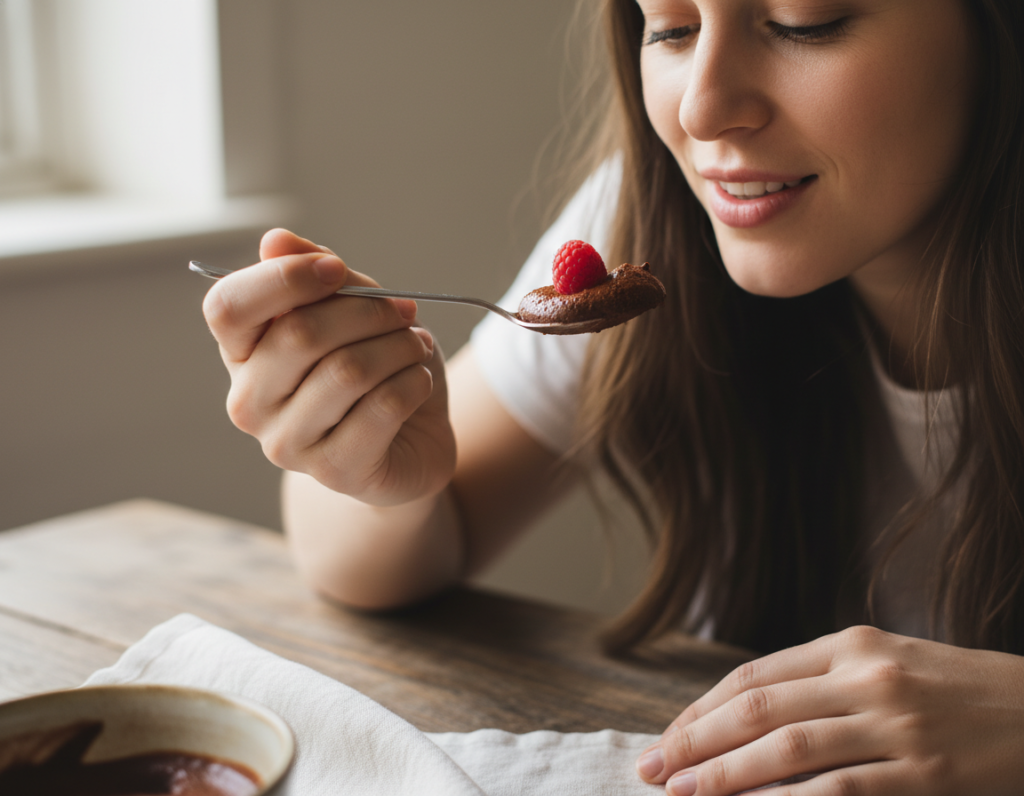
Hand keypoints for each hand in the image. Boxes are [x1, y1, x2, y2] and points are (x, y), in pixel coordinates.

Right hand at [203, 228, 455, 505]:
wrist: (413, 440)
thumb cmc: (376, 368)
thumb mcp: (354, 310)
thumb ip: (318, 276)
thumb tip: (275, 240)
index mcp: (241, 353)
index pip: (228, 306)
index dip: (284, 278)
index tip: (337, 269)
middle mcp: (250, 402)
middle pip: (299, 334)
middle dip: (368, 311)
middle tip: (403, 311)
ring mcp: (286, 444)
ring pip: (348, 371)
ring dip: (398, 347)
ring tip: (416, 346)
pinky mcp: (335, 471)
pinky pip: (383, 407)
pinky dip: (414, 381)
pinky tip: (418, 381)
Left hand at [636, 625, 1023, 794]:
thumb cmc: (956, 689)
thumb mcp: (887, 662)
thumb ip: (822, 680)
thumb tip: (746, 713)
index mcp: (850, 644)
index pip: (753, 677)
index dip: (702, 709)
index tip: (669, 737)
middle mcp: (865, 676)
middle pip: (757, 709)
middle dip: (696, 741)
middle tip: (653, 768)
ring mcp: (896, 724)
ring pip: (788, 749)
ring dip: (726, 775)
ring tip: (683, 794)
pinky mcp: (925, 772)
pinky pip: (841, 791)